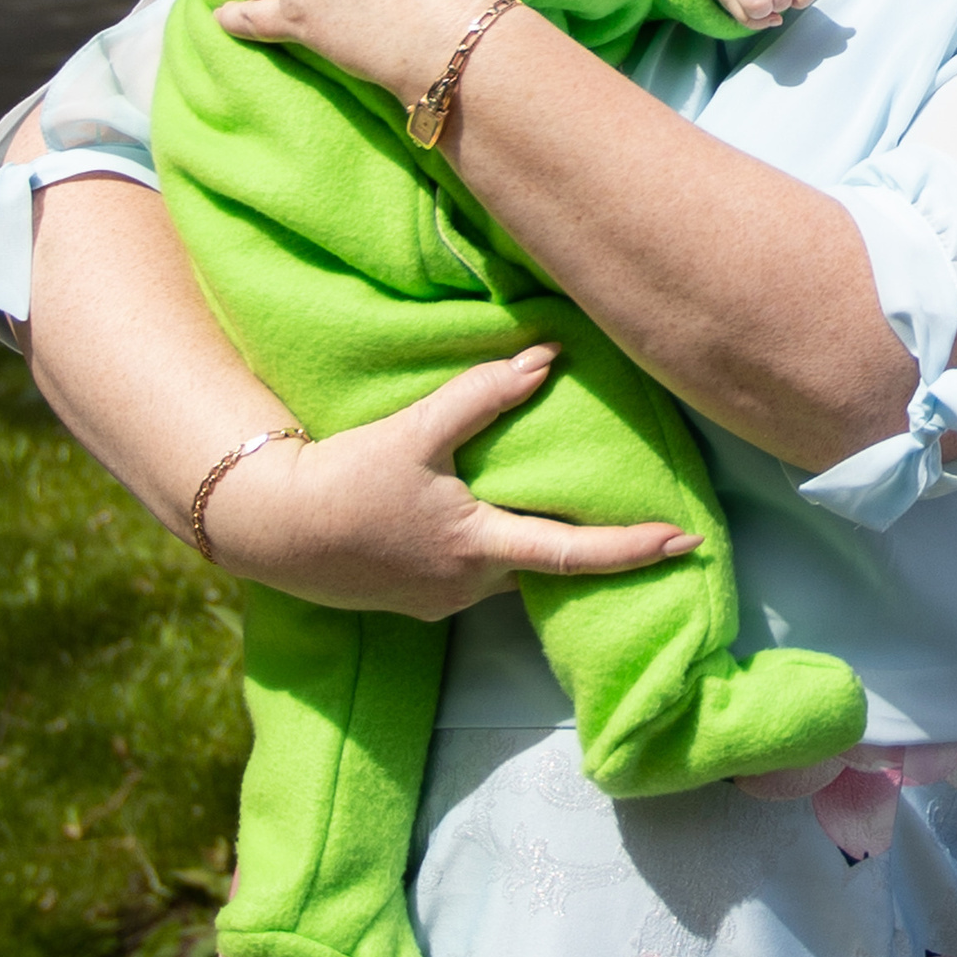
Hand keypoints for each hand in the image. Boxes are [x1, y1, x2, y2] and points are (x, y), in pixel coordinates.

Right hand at [200, 347, 700, 615]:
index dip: (635, 549)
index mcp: (480, 548)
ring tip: (546, 506)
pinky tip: (477, 517)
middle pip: (544, 561)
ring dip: (528, 541)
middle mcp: (470, 585)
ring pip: (506, 567)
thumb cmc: (346, 477)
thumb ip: (484, 394)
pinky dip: (488, 547)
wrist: (270, 527)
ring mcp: (441, 600)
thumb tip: (548, 355)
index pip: (576, 553)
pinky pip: (470, 572)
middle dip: (585, 544)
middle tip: (632, 517)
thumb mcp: (417, 430)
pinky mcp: (414, 600)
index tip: (686, 542)